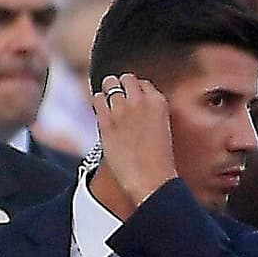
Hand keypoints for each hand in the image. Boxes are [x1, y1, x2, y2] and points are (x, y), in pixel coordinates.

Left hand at [90, 71, 176, 217]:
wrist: (150, 178)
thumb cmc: (157, 159)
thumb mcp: (160, 128)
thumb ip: (148, 113)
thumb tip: (131, 105)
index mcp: (158, 102)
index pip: (142, 83)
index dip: (134, 92)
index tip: (131, 102)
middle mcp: (141, 101)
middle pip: (125, 78)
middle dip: (120, 87)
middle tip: (117, 101)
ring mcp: (122, 110)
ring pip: (109, 83)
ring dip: (107, 92)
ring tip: (108, 105)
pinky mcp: (106, 121)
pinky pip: (97, 99)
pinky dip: (98, 103)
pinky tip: (101, 113)